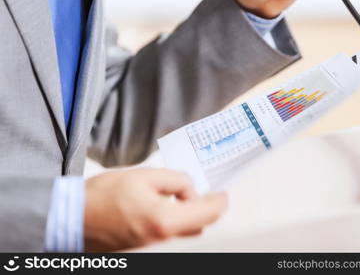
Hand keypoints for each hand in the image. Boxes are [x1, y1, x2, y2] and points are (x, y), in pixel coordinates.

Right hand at [84, 168, 226, 251]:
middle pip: (199, 226)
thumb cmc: (104, 195)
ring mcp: (152, 246)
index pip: (207, 214)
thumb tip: (189, 189)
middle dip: (204, 208)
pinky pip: (168, 234)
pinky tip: (162, 206)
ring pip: (184, 231)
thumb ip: (175, 180)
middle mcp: (162, 239)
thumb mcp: (145, 176)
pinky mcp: (143, 247)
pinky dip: (174, 221)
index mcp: (165, 220)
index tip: (223, 193)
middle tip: (200, 191)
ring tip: (178, 196)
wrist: (72, 217)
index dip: (220, 201)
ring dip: (188, 215)